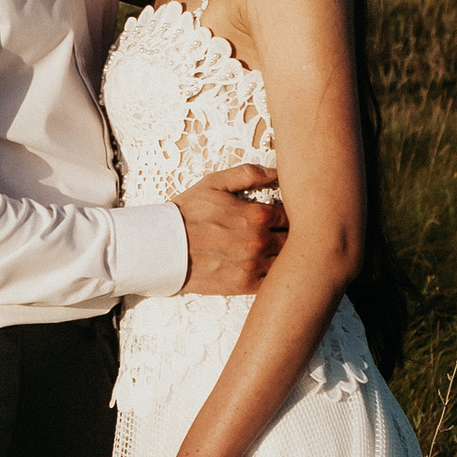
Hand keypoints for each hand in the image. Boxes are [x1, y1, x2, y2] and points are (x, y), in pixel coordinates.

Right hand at [175, 163, 285, 296]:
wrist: (161, 247)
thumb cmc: (187, 213)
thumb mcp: (214, 183)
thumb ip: (248, 174)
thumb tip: (278, 171)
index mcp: (257, 216)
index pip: (294, 215)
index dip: (294, 214)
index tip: (289, 215)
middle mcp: (259, 242)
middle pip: (295, 240)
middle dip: (295, 235)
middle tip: (290, 233)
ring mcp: (252, 266)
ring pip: (287, 262)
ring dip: (288, 256)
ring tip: (281, 251)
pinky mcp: (243, 285)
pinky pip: (272, 281)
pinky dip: (276, 275)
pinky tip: (269, 268)